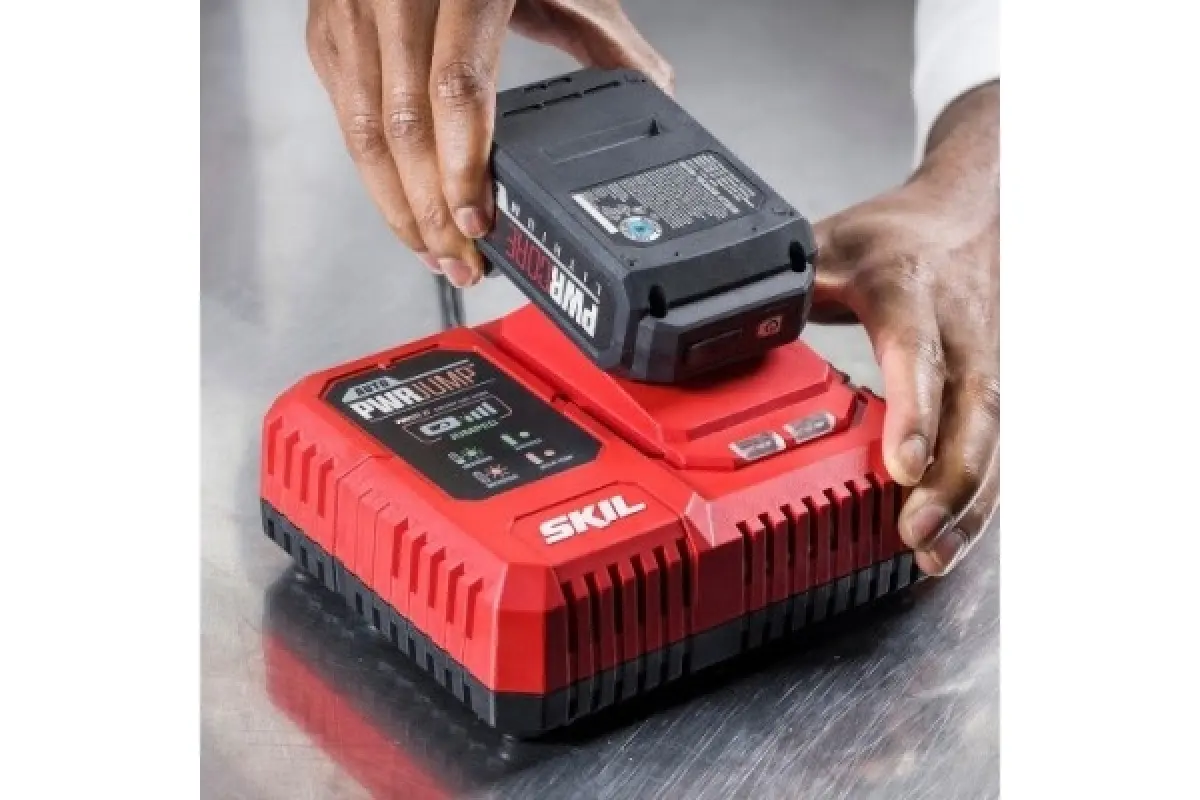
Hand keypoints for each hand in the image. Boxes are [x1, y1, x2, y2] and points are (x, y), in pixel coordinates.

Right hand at [305, 0, 671, 286]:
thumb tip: (654, 91)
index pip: (455, 88)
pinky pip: (344, 116)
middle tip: (463, 262)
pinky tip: (403, 209)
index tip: (479, 221)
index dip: (463, 167)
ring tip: (435, 253)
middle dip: (431, 211)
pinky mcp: (329, 31)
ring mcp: (352, 11)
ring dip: (397, 207)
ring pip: (361, 131)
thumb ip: (601, 36)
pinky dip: (374, 175)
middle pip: (402, 127)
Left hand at [812, 83, 998, 575]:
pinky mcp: (995, 389)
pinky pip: (994, 449)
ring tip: (931, 553)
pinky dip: (976, 498)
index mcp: (910, 291)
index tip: (902, 466)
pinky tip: (952, 538)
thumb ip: (781, 283)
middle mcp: (961, 331)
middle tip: (914, 533)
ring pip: (993, 440)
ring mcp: (988, 362)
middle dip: (949, 480)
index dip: (914, 411)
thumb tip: (711, 324)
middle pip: (973, 411)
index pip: (916, 352)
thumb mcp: (830, 244)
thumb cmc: (898, 237)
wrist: (973, 213)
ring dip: (967, 503)